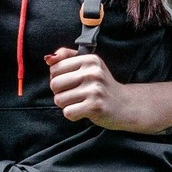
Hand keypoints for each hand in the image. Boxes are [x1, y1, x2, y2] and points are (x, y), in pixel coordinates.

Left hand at [46, 48, 171, 134]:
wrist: (124, 104)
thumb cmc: (101, 85)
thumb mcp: (88, 65)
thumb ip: (67, 57)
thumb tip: (47, 58)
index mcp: (90, 60)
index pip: (55, 68)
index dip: (57, 78)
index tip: (70, 83)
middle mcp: (93, 72)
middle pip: (54, 84)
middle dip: (59, 92)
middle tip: (74, 95)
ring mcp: (95, 90)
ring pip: (59, 99)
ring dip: (65, 105)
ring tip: (79, 103)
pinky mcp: (95, 106)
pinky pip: (68, 112)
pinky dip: (72, 115)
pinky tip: (83, 111)